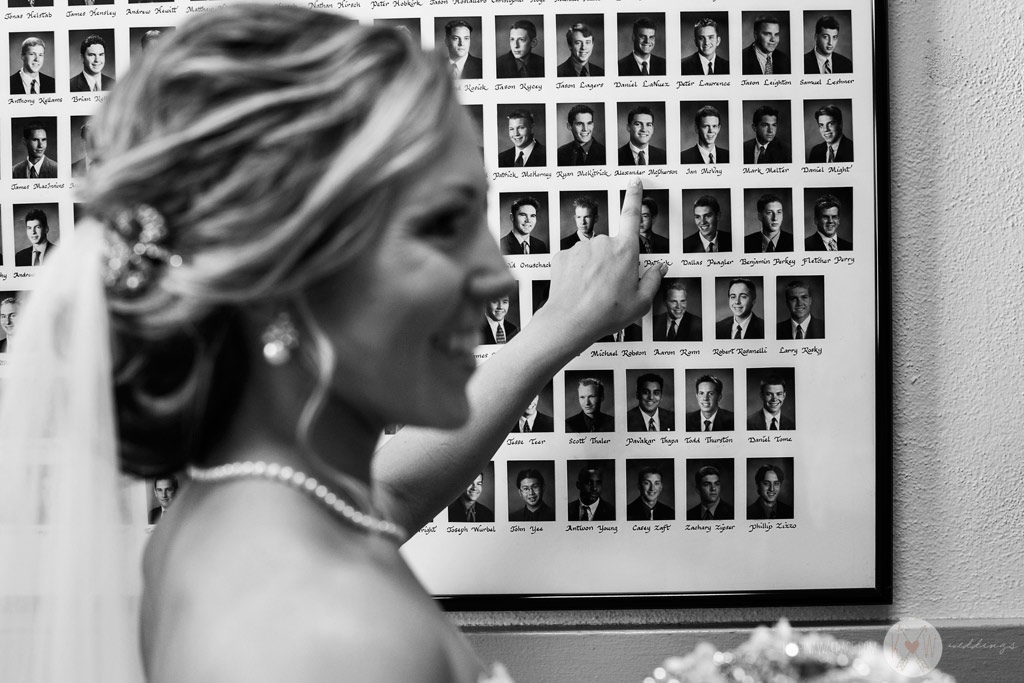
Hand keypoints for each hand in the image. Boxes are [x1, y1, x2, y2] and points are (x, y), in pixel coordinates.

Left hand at [538, 179, 665, 347]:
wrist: (570, 321)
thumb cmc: (606, 314)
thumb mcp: (641, 302)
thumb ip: (653, 280)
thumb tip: (659, 268)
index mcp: (625, 250)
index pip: (632, 215)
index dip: (635, 196)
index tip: (635, 182)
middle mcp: (602, 243)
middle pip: (611, 247)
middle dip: (611, 262)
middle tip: (610, 288)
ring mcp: (580, 248)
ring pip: (591, 254)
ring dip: (593, 268)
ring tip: (592, 292)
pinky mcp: (562, 256)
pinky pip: (574, 261)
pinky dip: (577, 273)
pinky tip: (578, 289)